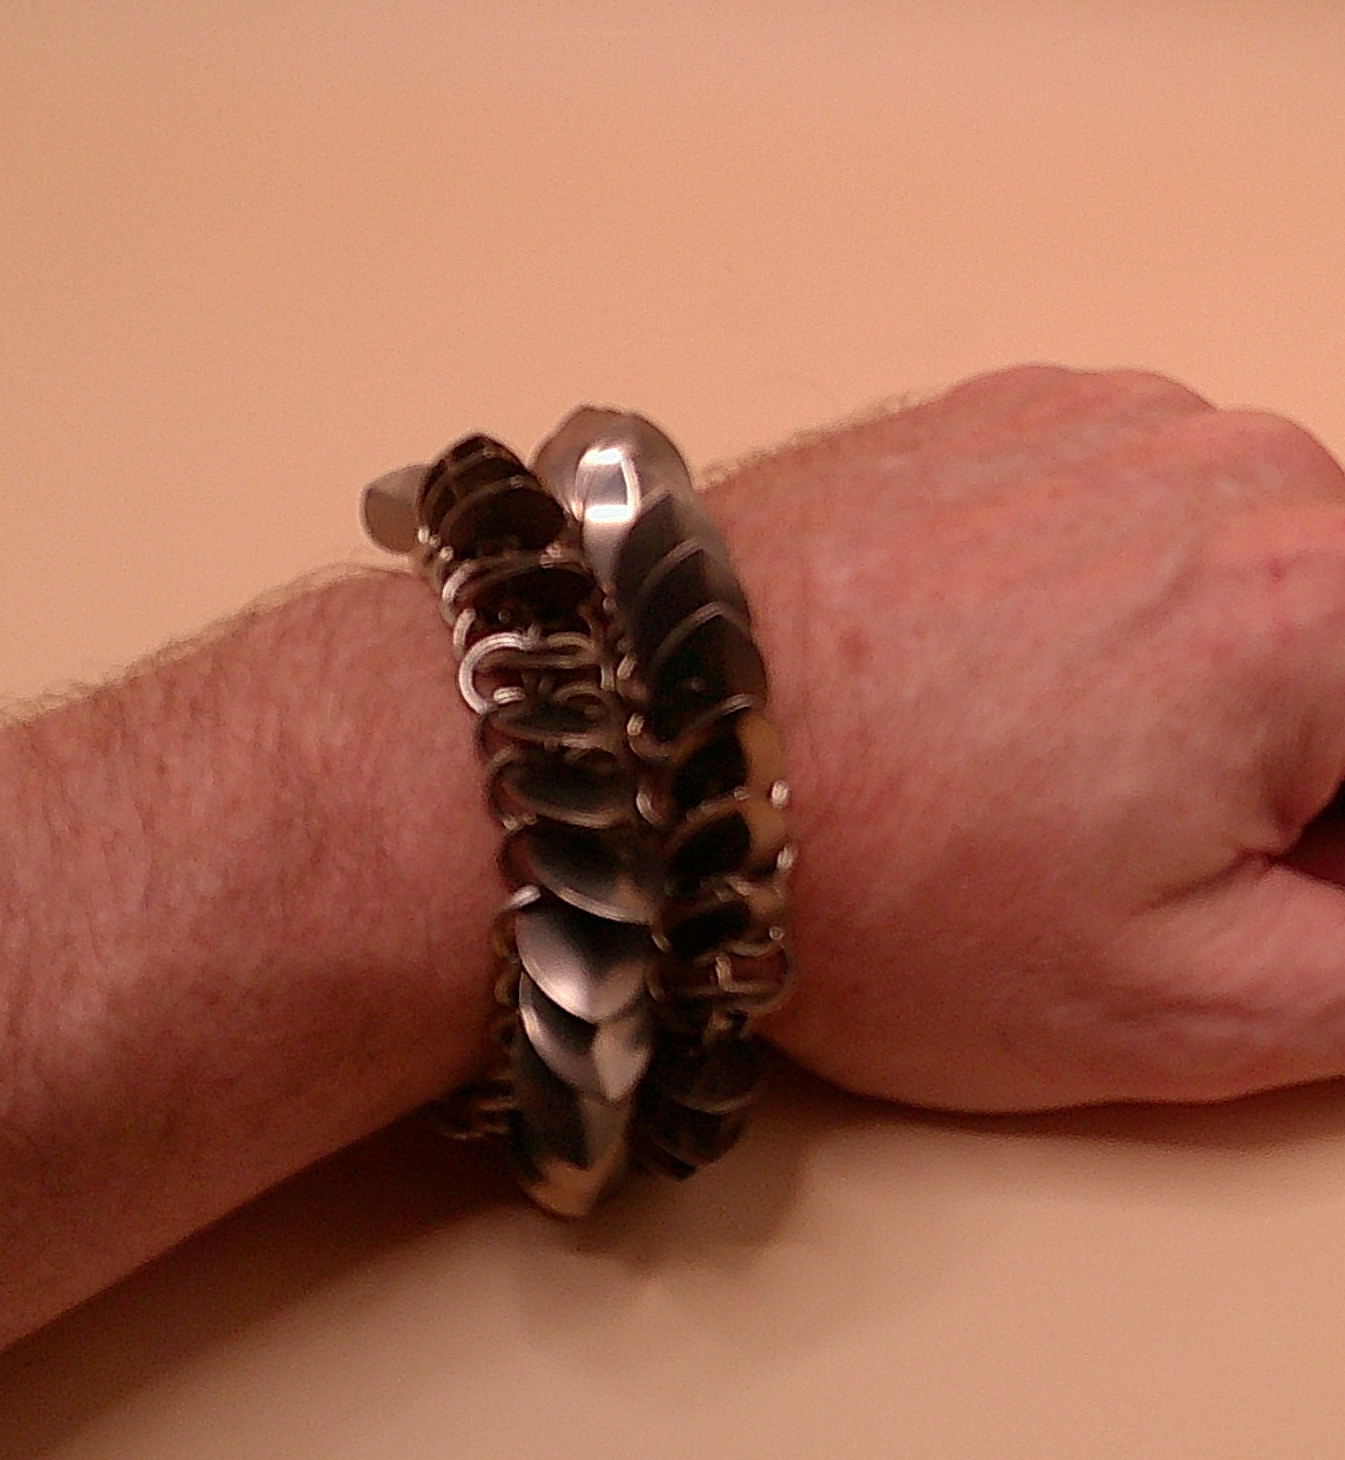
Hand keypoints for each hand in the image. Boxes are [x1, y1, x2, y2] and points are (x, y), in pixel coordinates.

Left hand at [709, 365, 1344, 1109]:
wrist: (641, 750)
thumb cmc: (877, 883)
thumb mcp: (1184, 1009)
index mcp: (1321, 598)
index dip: (1326, 853)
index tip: (1254, 892)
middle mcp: (1231, 461)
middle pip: (1337, 651)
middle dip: (1282, 768)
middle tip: (1112, 843)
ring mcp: (1100, 418)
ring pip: (1237, 582)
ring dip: (1186, 683)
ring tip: (1022, 762)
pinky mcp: (995, 414)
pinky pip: (1119, 520)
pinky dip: (1093, 607)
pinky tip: (973, 681)